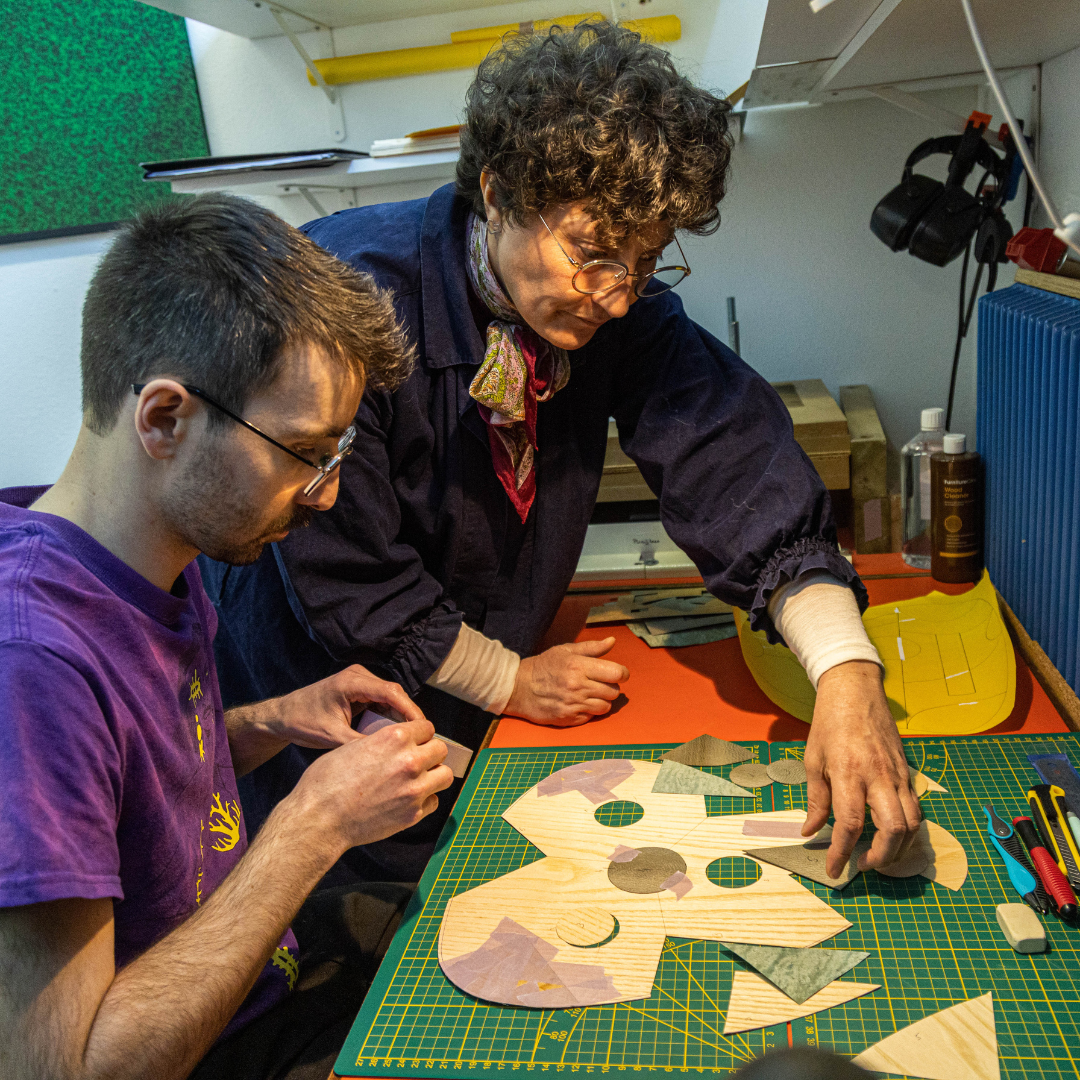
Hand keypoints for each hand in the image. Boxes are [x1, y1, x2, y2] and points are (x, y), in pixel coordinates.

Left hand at [255, 664, 425, 749]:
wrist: (282, 716)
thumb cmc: (302, 721)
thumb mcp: (333, 736)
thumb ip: (361, 743)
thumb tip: (389, 754)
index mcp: (352, 682)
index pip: (391, 692)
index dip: (410, 710)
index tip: (423, 728)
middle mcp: (358, 677)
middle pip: (394, 694)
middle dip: (407, 715)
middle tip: (420, 738)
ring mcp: (359, 682)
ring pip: (390, 699)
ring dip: (398, 717)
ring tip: (410, 739)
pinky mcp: (358, 691)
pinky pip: (380, 703)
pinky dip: (387, 717)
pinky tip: (393, 734)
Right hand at [291, 719, 453, 850]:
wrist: (318, 819)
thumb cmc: (326, 782)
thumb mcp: (352, 746)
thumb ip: (381, 742)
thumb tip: (395, 743)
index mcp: (394, 738)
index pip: (427, 727)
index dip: (420, 735)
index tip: (415, 742)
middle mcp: (409, 760)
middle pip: (440, 749)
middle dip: (430, 753)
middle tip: (417, 761)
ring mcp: (414, 789)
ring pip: (445, 775)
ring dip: (433, 775)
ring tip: (418, 780)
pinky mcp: (413, 814)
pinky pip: (433, 801)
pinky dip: (424, 800)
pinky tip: (407, 800)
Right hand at [504, 637, 628, 725]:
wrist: (519, 687)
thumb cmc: (543, 666)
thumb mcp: (565, 650)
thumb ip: (591, 648)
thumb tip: (612, 641)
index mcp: (579, 666)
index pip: (616, 673)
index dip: (622, 673)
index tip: (618, 673)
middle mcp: (578, 686)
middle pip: (613, 692)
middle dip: (611, 687)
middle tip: (601, 683)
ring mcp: (573, 704)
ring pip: (605, 707)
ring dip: (602, 700)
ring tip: (591, 694)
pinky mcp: (569, 718)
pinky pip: (591, 717)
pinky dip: (590, 711)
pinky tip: (580, 703)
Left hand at [802, 660, 921, 877]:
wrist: (855, 691)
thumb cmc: (829, 724)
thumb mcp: (813, 760)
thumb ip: (816, 800)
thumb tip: (810, 832)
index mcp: (849, 773)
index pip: (851, 824)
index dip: (842, 853)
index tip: (833, 870)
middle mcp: (878, 777)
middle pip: (894, 830)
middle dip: (882, 857)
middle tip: (863, 865)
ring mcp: (898, 775)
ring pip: (913, 822)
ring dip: (900, 848)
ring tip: (879, 855)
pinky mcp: (908, 772)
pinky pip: (915, 808)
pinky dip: (907, 828)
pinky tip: (891, 834)